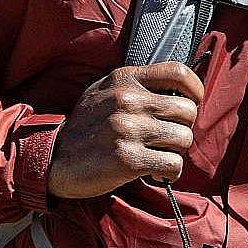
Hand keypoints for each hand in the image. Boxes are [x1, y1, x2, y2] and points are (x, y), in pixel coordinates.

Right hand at [48, 62, 204, 198]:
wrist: (53, 157)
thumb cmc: (84, 126)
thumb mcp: (103, 90)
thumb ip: (135, 85)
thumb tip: (174, 91)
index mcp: (124, 79)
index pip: (178, 73)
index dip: (195, 90)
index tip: (190, 104)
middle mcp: (128, 100)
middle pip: (188, 111)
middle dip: (182, 128)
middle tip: (167, 139)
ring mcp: (128, 129)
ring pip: (184, 139)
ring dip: (175, 152)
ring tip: (158, 156)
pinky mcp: (128, 159)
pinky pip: (173, 165)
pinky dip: (169, 173)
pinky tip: (156, 173)